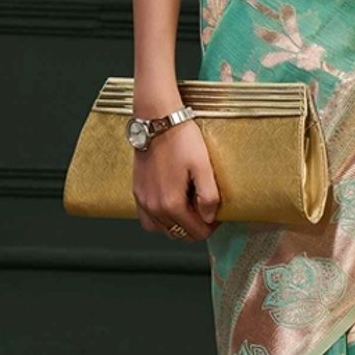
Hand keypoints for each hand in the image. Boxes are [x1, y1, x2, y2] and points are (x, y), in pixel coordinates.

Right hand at [133, 118, 220, 238]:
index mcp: (171, 204)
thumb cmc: (181, 140)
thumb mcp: (203, 166)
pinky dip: (160, 219)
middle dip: (195, 227)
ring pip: (162, 229)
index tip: (218, 214)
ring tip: (189, 208)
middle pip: (179, 234)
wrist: (157, 120)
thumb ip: (208, 196)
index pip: (196, 232)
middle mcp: (153, 207)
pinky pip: (147, 218)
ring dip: (177, 225)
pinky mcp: (137, 192)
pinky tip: (170, 204)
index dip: (211, 227)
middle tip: (206, 210)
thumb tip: (209, 217)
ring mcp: (142, 200)